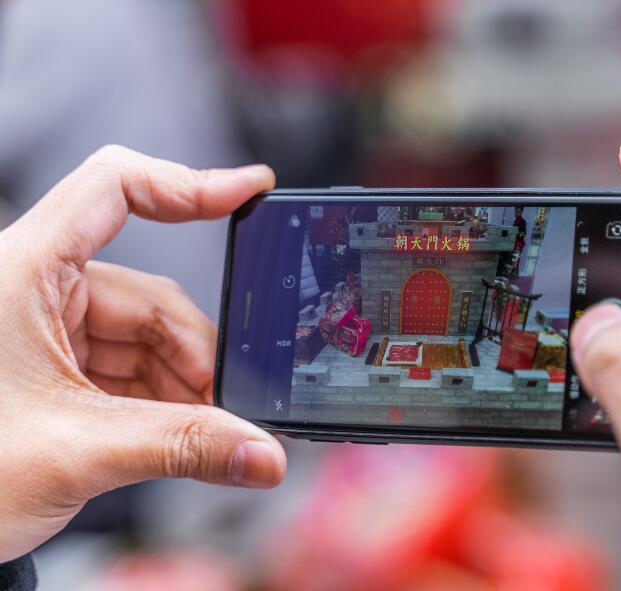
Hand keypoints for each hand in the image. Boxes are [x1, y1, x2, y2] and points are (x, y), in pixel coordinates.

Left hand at [0, 146, 285, 562]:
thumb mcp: (75, 454)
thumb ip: (184, 448)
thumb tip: (263, 453)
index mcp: (19, 273)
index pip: (113, 188)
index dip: (188, 183)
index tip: (251, 193)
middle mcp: (33, 288)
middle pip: (150, 297)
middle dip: (196, 358)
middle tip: (227, 411)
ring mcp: (44, 327)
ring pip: (146, 337)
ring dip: (183, 386)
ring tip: (203, 435)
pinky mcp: (53, 364)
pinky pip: (129, 366)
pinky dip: (159, 399)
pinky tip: (177, 434)